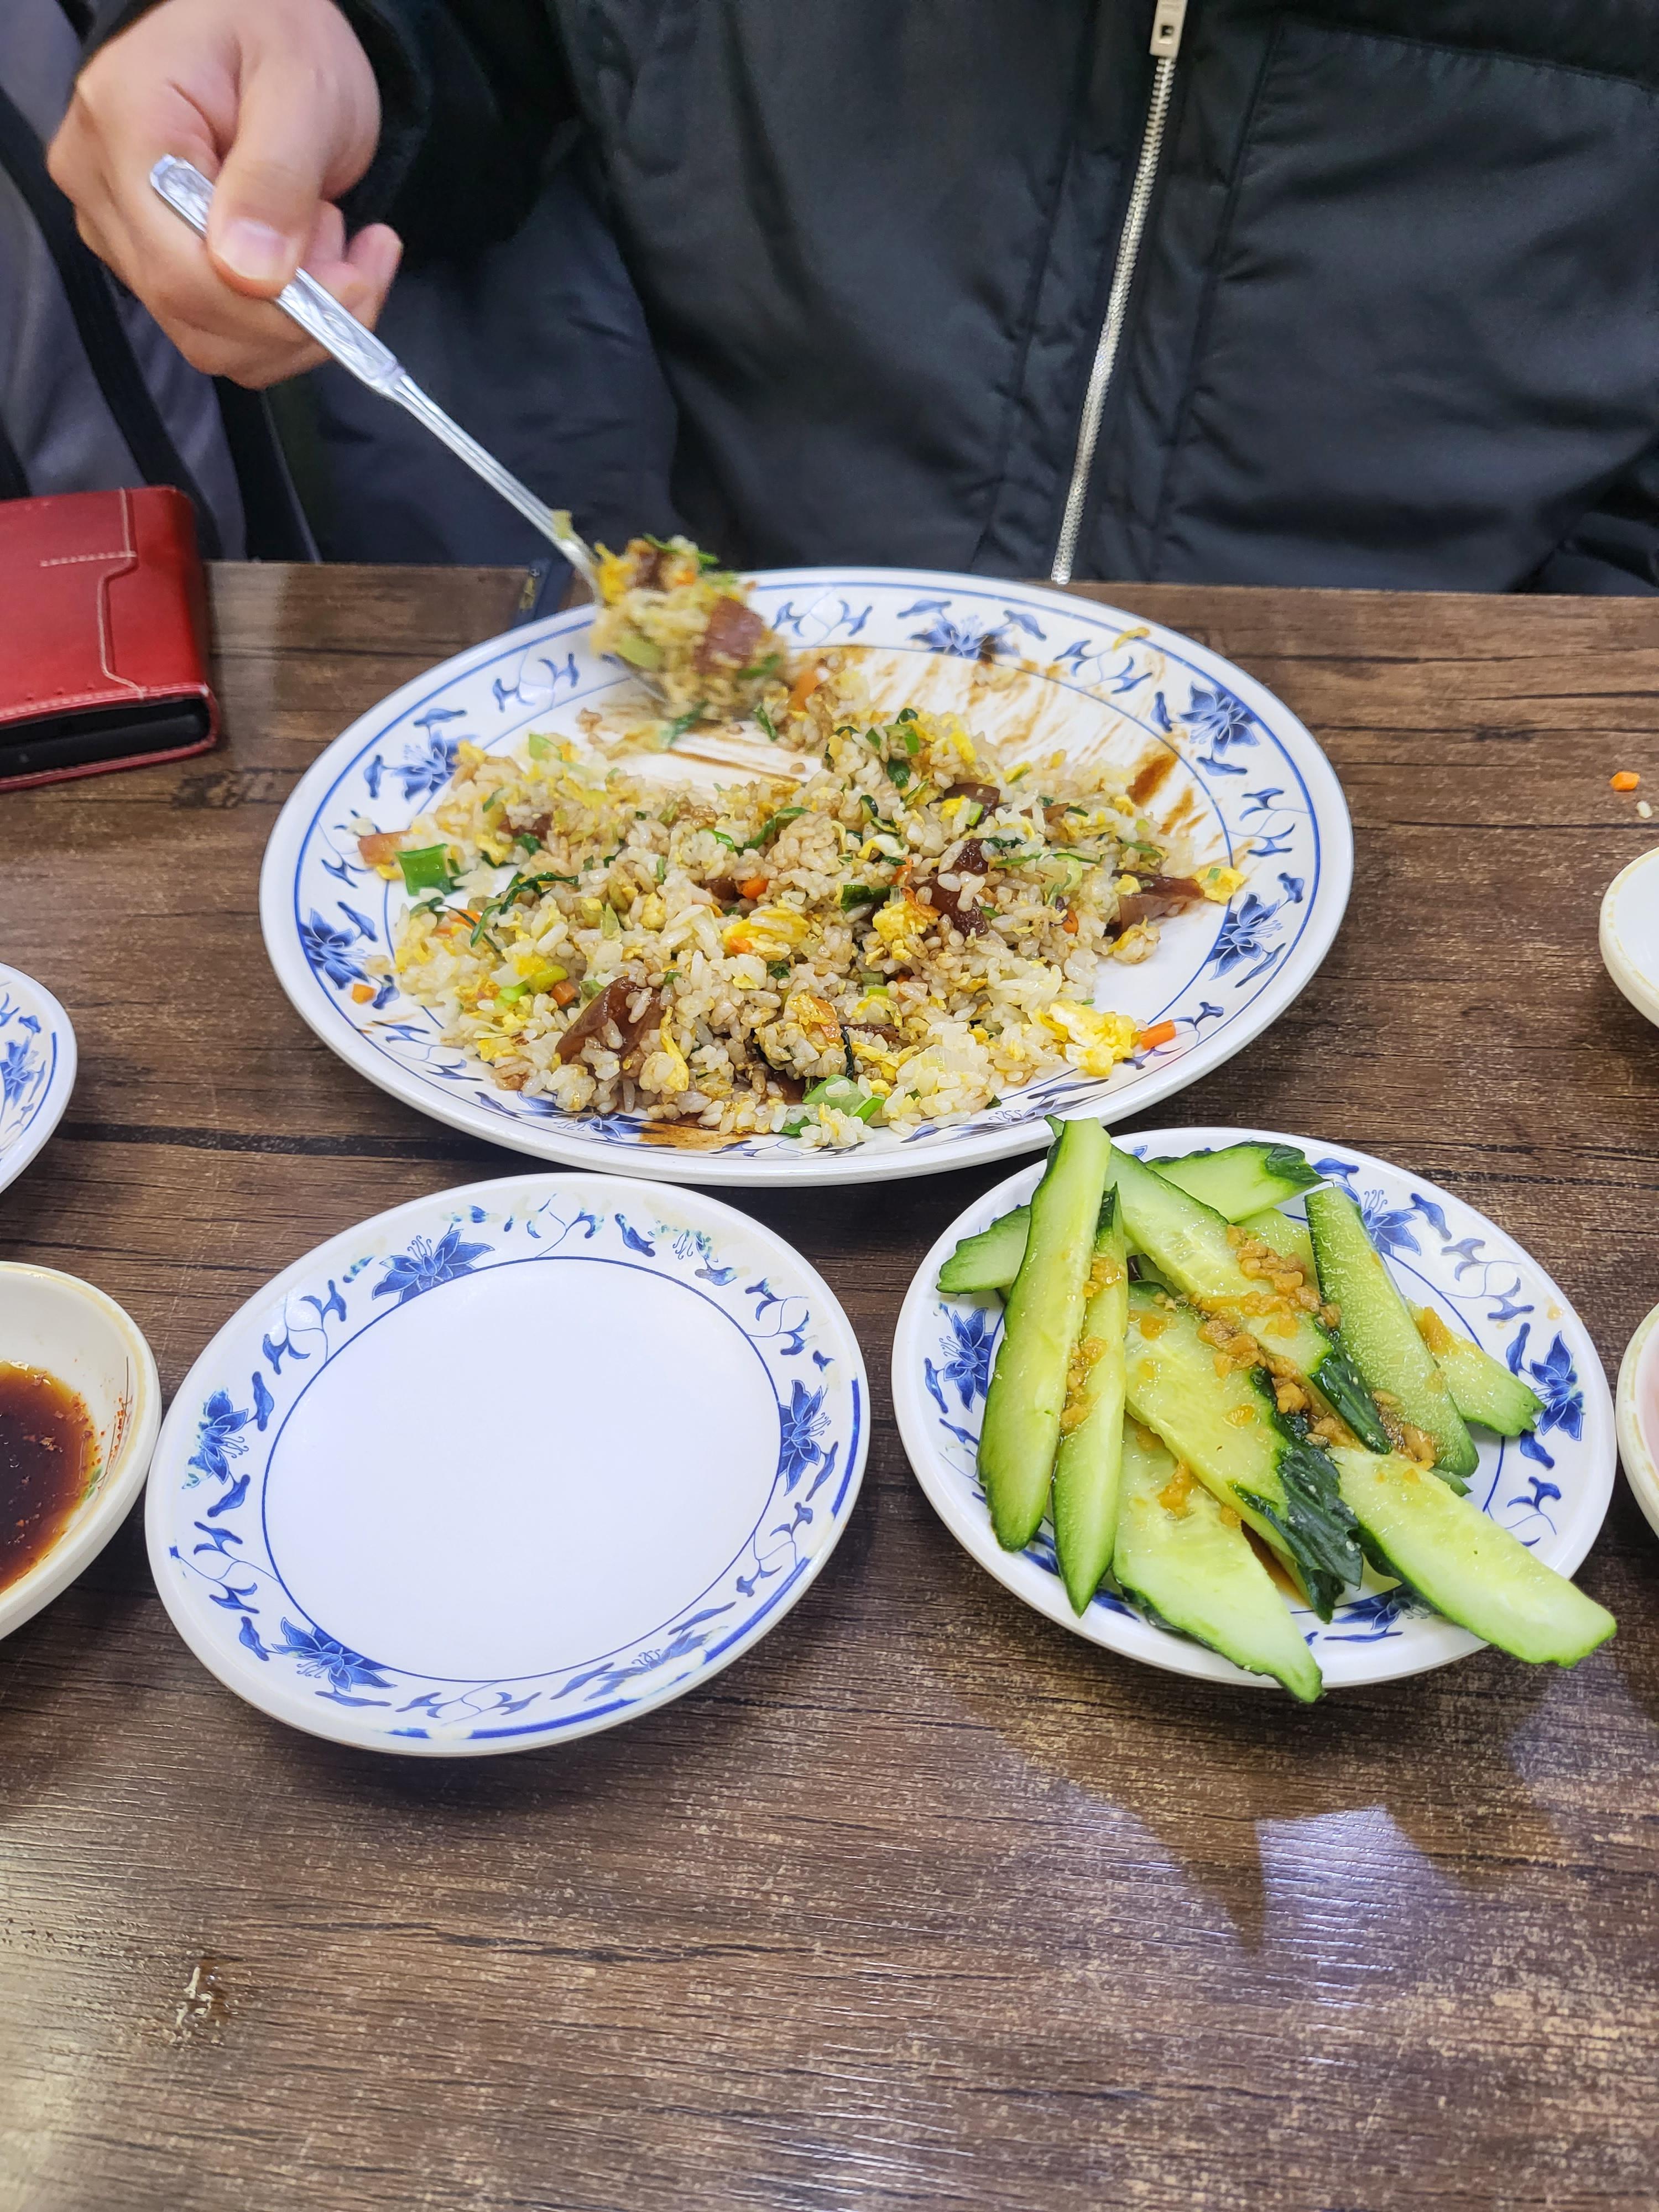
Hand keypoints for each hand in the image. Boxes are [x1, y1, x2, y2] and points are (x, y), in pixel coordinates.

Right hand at [47, 0, 401, 386]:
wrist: (259, 21)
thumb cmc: (275, 30)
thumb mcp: (301, 87)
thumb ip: (276, 179)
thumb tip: (251, 276)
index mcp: (126, 126)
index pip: (181, 270)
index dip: (274, 309)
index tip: (354, 284)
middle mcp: (101, 185)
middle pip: (193, 312)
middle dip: (297, 314)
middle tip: (359, 257)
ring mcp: (117, 226)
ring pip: (210, 337)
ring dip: (297, 319)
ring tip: (334, 236)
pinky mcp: (149, 256)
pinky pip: (221, 328)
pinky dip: (285, 318)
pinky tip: (317, 260)